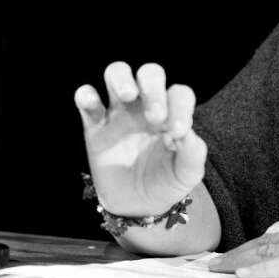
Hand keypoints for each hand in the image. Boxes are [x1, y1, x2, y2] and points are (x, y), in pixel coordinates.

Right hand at [74, 61, 206, 218]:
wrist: (135, 205)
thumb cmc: (165, 182)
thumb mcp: (186, 174)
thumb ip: (193, 154)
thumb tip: (187, 134)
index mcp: (171, 114)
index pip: (179, 94)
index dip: (181, 106)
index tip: (178, 132)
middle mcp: (145, 105)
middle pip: (149, 73)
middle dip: (153, 87)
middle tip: (155, 117)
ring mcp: (118, 112)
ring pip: (116, 73)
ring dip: (121, 77)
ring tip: (127, 95)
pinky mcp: (94, 125)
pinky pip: (86, 98)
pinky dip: (85, 94)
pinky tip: (92, 104)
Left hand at [208, 209, 278, 277]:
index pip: (272, 235)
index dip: (249, 246)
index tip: (231, 255)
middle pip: (262, 242)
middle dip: (235, 254)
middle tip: (212, 266)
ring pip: (265, 252)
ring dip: (237, 262)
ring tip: (216, 272)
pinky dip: (259, 271)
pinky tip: (242, 276)